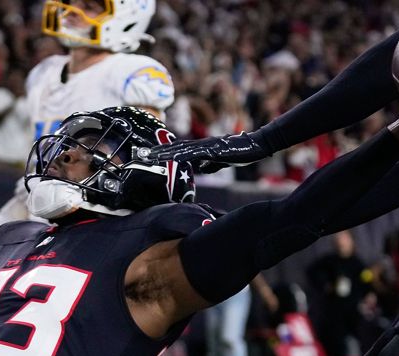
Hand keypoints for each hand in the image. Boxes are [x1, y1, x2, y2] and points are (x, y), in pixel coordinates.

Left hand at [135, 130, 272, 169]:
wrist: (257, 145)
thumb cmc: (240, 152)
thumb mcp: (221, 161)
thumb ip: (210, 163)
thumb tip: (200, 168)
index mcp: (202, 148)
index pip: (178, 150)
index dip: (162, 152)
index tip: (148, 156)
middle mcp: (201, 144)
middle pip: (175, 147)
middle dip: (157, 152)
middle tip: (141, 154)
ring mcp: (207, 145)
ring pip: (182, 149)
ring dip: (166, 153)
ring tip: (151, 156)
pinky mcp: (215, 149)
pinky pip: (196, 153)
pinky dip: (184, 155)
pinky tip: (173, 157)